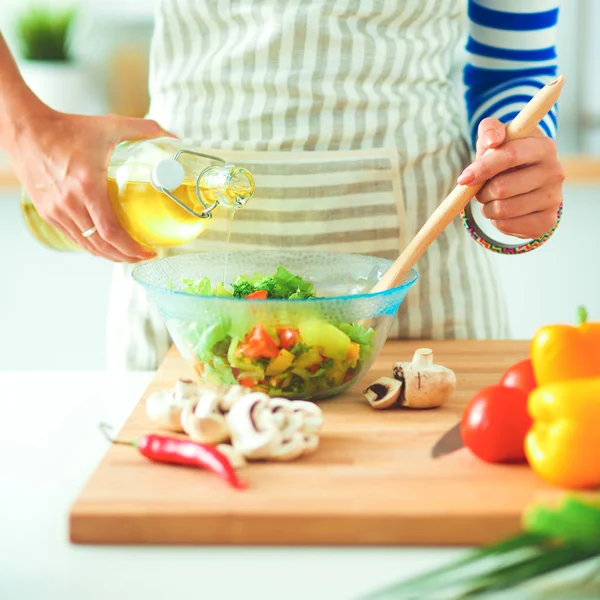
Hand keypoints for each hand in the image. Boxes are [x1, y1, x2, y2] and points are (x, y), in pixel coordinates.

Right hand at [8, 104, 173, 261]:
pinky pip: (74, 238)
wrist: (26, 129)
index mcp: (87, 187)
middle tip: (144, 256)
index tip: (149, 251)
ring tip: (129, 255)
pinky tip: (106, 245)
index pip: (111, 232)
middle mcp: (69, 204)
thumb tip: (171, 135)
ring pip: (87, 246)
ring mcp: (56, 211)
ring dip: (109, 255)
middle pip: (101, 246)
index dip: (132, 248)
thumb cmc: (67, 128)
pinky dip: (92, 246)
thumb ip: (143, 129)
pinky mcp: (47, 212)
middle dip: (126, 257)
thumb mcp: (109, 126)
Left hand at [457, 117, 564, 238]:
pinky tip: (503, 211)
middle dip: (482, 191)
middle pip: (502, 188)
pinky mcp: (547, 221)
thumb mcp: (497, 136)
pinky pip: (506, 226)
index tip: (463, 179)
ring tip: (492, 199)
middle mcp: (555, 172)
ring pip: (502, 210)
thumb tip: (492, 140)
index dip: (483, 168)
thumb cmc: (505, 153)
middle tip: (481, 189)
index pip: (510, 156)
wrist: (526, 178)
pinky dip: (495, 221)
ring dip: (486, 207)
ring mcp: (554, 198)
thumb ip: (490, 130)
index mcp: (544, 147)